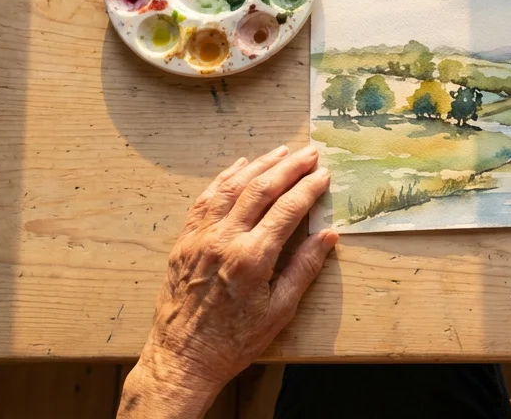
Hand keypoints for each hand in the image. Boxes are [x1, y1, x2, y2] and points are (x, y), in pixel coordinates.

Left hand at [119, 145, 338, 417]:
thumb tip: (327, 236)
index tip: (324, 175)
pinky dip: (224, 179)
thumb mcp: (279, 311)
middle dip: (289, 167)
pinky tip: (239, 167)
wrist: (183, 358)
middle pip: (261, 189)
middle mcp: (224, 240)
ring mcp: (200, 237)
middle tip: (309, 153)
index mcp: (252, 258)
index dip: (308, 188)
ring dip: (259, 165)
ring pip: (232, 187)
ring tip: (280, 151)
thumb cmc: (234, 340)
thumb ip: (304, 268)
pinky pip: (205, 199)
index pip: (287, 209)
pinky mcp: (184, 241)